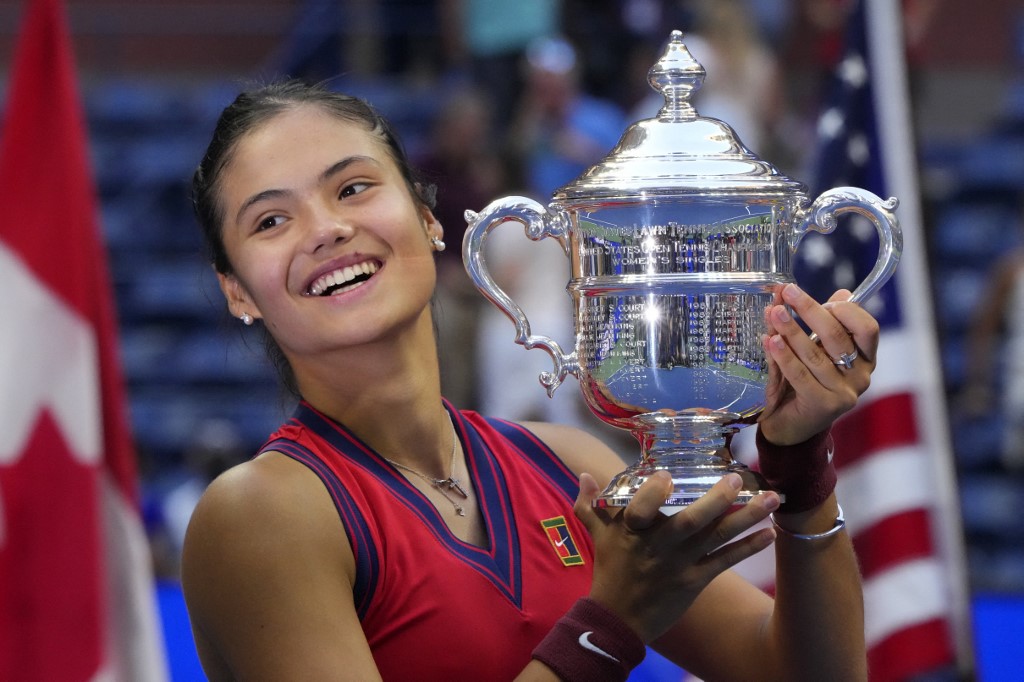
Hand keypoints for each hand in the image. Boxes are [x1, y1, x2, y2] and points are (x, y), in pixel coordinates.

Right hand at [574, 471, 777, 642]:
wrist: (618, 619)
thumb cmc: (610, 570)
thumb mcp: (597, 534)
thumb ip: (591, 503)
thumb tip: (583, 474)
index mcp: (632, 530)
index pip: (640, 509)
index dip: (653, 493)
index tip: (667, 475)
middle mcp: (658, 546)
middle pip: (688, 522)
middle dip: (715, 500)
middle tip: (738, 479)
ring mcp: (679, 564)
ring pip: (714, 538)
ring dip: (745, 518)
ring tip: (771, 499)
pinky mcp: (695, 581)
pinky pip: (725, 562)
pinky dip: (748, 547)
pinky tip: (770, 532)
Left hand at [758, 283, 878, 444]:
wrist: (790, 427)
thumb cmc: (802, 383)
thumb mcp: (813, 350)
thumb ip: (817, 325)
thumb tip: (828, 291)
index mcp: (864, 359)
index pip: (867, 328)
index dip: (846, 309)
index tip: (821, 297)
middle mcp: (860, 376)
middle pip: (838, 337)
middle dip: (811, 310)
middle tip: (788, 293)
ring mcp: (843, 394)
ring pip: (815, 355)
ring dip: (792, 330)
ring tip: (775, 313)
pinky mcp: (823, 406)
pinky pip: (800, 374)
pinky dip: (783, 356)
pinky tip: (770, 341)